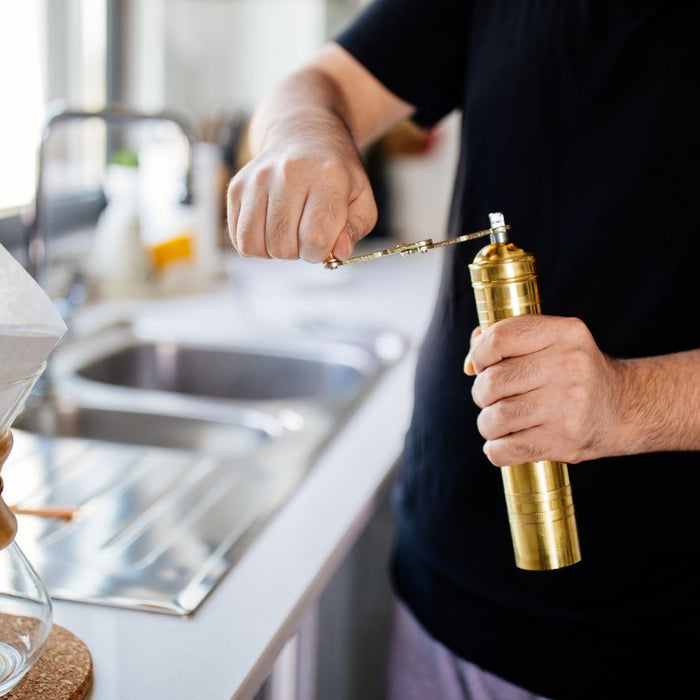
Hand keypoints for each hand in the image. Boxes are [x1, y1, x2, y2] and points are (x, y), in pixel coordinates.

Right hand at [227, 112, 376, 262]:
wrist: (304, 135)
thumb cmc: (335, 175)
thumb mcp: (362, 199)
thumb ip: (356, 229)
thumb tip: (338, 253)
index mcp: (327, 176)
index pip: (315, 238)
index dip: (319, 252)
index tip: (324, 242)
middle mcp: (288, 173)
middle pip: (282, 245)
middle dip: (297, 251)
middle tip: (305, 233)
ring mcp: (257, 178)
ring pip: (254, 245)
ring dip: (274, 250)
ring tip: (288, 231)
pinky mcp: (236, 187)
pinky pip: (239, 238)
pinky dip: (255, 243)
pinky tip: (271, 228)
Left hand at [464, 315, 624, 465]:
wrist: (625, 407)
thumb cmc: (572, 371)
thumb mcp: (550, 340)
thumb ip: (505, 340)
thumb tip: (470, 365)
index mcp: (564, 333)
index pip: (498, 338)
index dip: (480, 355)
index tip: (485, 366)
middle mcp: (569, 366)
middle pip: (492, 382)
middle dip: (482, 393)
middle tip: (493, 398)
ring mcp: (568, 406)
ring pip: (495, 418)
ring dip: (487, 423)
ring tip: (499, 421)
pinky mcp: (564, 441)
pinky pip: (505, 450)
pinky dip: (495, 449)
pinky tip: (506, 442)